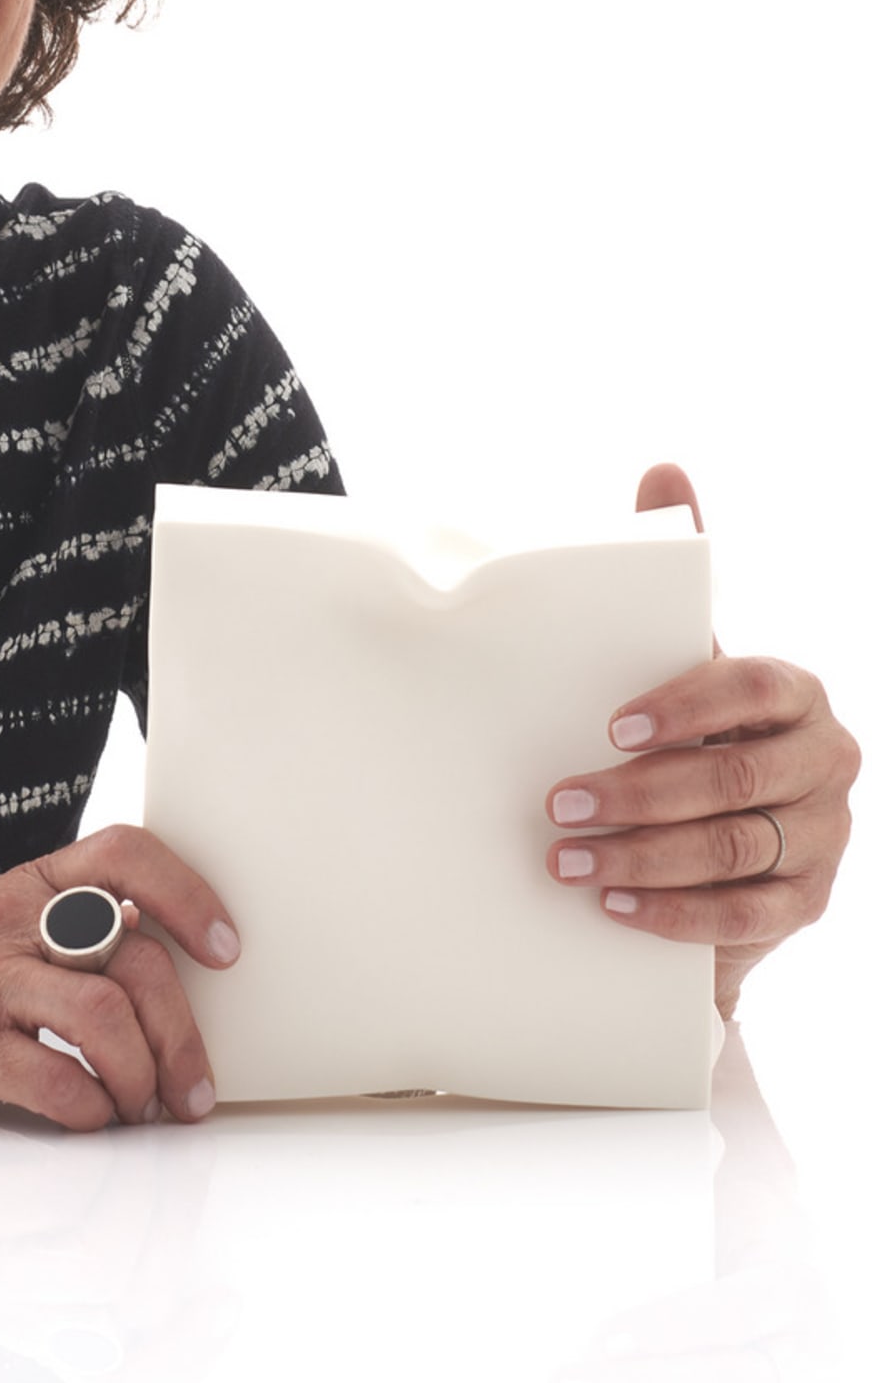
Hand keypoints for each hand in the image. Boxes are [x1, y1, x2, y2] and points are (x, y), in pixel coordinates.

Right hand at [0, 823, 239, 1131]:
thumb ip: (65, 934)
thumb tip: (161, 967)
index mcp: (27, 885)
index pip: (124, 854)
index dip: (188, 893)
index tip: (226, 947)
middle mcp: (10, 923)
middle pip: (136, 958)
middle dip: (183, 1033)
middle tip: (194, 1089)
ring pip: (105, 1018)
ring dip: (142, 1078)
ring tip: (140, 1110)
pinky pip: (53, 1080)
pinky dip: (89, 1113)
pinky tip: (85, 1122)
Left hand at [545, 463, 860, 1015]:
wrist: (709, 844)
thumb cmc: (682, 733)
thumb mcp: (675, 662)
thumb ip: (673, 574)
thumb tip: (665, 467)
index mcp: (794, 691)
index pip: (752, 686)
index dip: (685, 706)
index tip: (609, 726)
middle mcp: (825, 760)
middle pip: (735, 776)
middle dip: (639, 793)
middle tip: (557, 802)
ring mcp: (824, 836)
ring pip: (732, 848)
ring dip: (640, 857)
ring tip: (564, 859)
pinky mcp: (806, 904)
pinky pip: (743, 916)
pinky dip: (672, 913)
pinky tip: (611, 907)